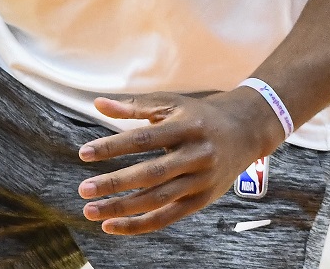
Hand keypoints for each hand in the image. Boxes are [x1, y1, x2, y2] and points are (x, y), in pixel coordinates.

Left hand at [77, 87, 285, 234]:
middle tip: (84, 189)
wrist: (245, 132)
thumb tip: (97, 103)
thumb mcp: (171, 104)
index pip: (143, 139)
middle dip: (114, 184)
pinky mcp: (202, 200)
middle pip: (150, 174)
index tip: (84, 153)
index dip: (112, 147)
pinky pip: (168, 217)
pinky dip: (139, 225)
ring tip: (91, 211)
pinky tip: (113, 225)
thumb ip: (134, 107)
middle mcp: (195, 154)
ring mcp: (200, 180)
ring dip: (122, 208)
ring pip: (157, 200)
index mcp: (185, 127)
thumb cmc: (199, 115)